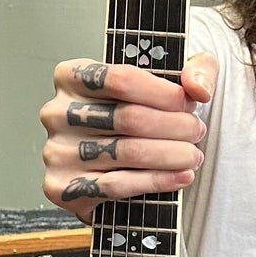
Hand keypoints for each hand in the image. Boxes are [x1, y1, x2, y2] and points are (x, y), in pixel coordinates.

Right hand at [40, 55, 219, 223]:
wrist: (110, 167)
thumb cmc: (137, 116)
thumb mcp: (169, 80)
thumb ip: (195, 68)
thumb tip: (199, 88)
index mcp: (72, 76)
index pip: (121, 78)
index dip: (163, 93)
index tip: (190, 104)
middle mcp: (57, 112)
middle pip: (128, 118)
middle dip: (175, 127)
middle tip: (197, 132)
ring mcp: (57, 151)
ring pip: (127, 152)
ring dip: (171, 155)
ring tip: (193, 156)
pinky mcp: (62, 187)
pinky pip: (117, 185)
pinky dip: (156, 181)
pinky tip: (180, 177)